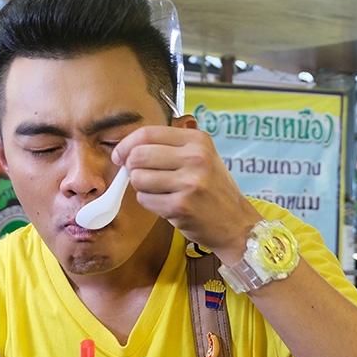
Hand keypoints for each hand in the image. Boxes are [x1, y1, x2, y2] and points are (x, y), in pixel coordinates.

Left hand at [112, 123, 263, 256]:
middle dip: (132, 168)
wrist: (236, 223)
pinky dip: (150, 203)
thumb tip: (127, 149)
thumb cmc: (214, 190)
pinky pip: (145, 199)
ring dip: (141, 188)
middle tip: (142, 176)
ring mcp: (190, 183)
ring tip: (160, 192)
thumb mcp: (203, 157)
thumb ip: (170, 147)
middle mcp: (196, 158)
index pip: (147, 133)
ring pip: (138, 178)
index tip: (120, 156)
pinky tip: (167, 204)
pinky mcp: (181, 206)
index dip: (126, 145)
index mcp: (198, 140)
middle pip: (138, 155)